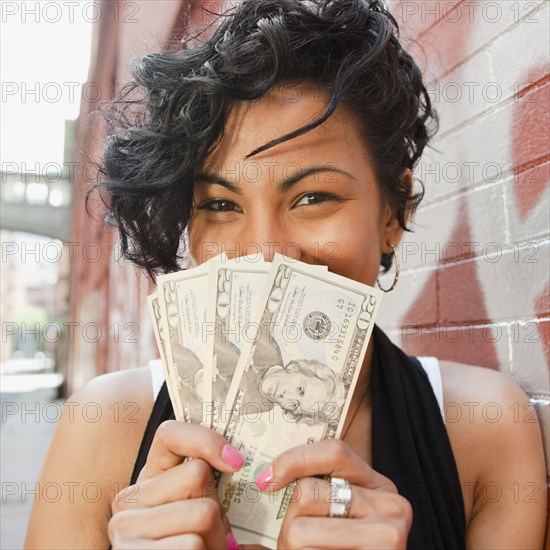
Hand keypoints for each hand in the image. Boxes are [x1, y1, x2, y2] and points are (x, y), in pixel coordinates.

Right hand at [108, 421, 242, 548]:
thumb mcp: (198, 513)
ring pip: (203, 511)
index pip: (170, 434)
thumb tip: (234, 456)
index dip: (206, 439)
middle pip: (198, 475)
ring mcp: (125, 533)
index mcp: (145, 482)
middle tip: (212, 535)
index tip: (235, 461)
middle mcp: (126, 503)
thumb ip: (203, 483)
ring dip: (217, 539)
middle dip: (218, 509)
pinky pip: (192, 544)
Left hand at [255, 439, 411, 548]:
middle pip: (308, 492)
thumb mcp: (339, 517)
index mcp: (379, 486)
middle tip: (297, 542)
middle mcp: (392, 506)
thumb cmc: (341, 548)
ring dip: (290, 547)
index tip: (267, 480)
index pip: (334, 451)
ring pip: (298, 529)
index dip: (294, 459)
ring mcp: (388, 536)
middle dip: (289, 521)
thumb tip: (268, 477)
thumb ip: (321, 493)